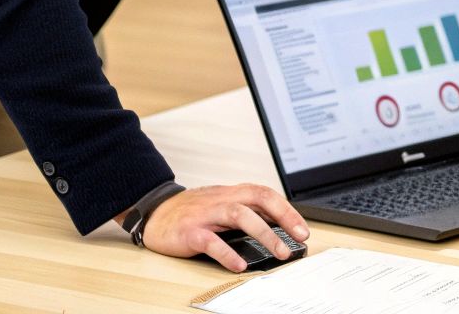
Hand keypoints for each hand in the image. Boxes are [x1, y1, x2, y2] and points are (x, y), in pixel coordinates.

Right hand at [138, 183, 308, 270]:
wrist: (155, 213)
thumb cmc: (193, 212)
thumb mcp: (222, 206)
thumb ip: (246, 213)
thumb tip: (277, 229)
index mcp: (232, 194)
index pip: (266, 194)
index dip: (287, 210)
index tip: (303, 229)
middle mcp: (221, 199)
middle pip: (258, 199)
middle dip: (283, 217)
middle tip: (298, 237)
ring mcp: (206, 215)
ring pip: (239, 215)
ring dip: (263, 234)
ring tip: (278, 252)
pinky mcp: (190, 232)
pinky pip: (211, 241)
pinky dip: (227, 253)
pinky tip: (239, 265)